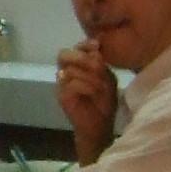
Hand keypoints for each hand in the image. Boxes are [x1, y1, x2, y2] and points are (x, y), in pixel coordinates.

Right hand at [57, 43, 117, 159]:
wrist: (99, 126)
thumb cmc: (104, 103)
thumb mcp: (108, 80)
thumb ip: (101, 65)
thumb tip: (95, 50)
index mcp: (79, 66)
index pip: (75, 48)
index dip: (84, 45)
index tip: (97, 46)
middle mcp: (67, 72)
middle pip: (63, 55)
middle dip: (81, 58)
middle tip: (97, 66)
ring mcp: (62, 84)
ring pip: (70, 70)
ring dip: (90, 76)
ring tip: (102, 87)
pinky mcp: (61, 96)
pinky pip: (71, 84)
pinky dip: (86, 86)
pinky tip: (95, 93)